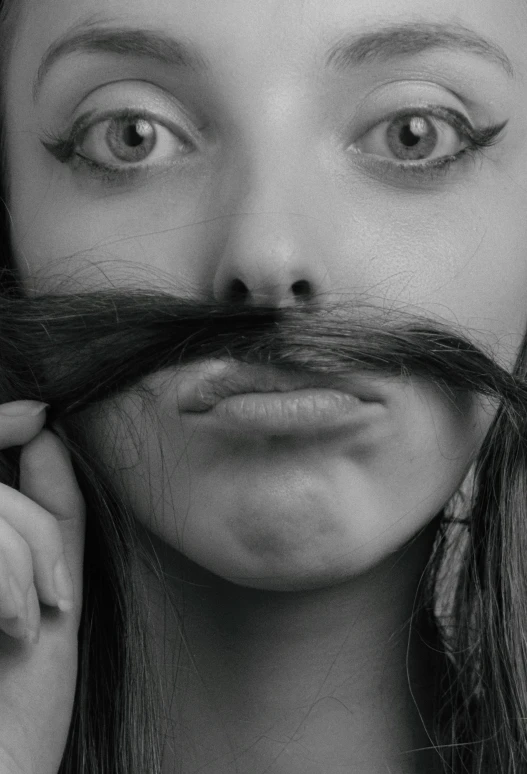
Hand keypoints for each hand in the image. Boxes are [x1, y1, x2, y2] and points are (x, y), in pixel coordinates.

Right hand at [0, 401, 84, 773]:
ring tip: (25, 623)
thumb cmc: (20, 700)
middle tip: (52, 595)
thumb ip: (49, 511)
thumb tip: (42, 430)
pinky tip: (12, 628)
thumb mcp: (49, 593)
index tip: (40, 416)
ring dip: (24, 558)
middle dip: (32, 529)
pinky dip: (9, 576)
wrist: (2, 772)